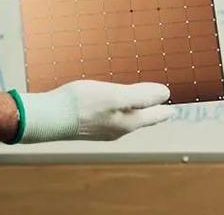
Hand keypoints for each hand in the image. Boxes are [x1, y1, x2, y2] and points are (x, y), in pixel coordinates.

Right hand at [9, 80, 174, 143]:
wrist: (49, 118)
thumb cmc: (82, 105)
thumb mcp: (116, 96)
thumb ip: (142, 96)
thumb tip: (165, 94)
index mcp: (129, 123)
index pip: (155, 115)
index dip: (165, 108)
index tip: (174, 106)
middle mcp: (118, 129)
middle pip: (141, 118)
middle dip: (152, 110)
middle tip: (161, 104)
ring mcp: (103, 129)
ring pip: (126, 119)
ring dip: (136, 110)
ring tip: (141, 102)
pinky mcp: (88, 125)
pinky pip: (111, 116)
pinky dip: (118, 109)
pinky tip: (112, 104)